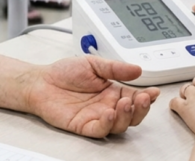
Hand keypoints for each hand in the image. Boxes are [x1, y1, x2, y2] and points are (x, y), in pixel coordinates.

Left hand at [24, 56, 159, 137]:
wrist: (41, 81)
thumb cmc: (64, 73)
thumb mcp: (93, 64)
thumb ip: (115, 68)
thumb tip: (137, 69)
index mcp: (112, 92)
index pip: (135, 97)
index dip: (147, 96)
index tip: (154, 91)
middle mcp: (107, 106)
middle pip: (132, 115)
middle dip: (142, 108)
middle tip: (143, 98)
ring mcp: (96, 117)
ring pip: (120, 125)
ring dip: (127, 116)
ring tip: (126, 102)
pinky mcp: (84, 126)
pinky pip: (100, 130)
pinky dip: (108, 123)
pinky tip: (110, 112)